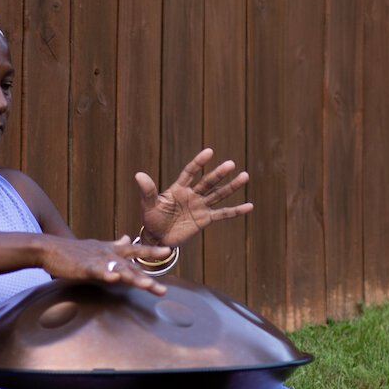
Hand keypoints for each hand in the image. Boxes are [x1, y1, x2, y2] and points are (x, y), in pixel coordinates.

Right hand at [39, 235, 170, 294]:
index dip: (152, 251)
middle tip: (163, 290)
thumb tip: (128, 238)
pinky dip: (106, 274)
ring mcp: (97, 260)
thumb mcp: (98, 246)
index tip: (168, 252)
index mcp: (111, 250)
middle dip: (147, 278)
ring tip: (148, 285)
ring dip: (134, 277)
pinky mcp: (84, 266)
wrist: (50, 248)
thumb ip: (115, 245)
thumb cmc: (73, 251)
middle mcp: (108, 253)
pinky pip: (97, 271)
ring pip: (119, 269)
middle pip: (132, 267)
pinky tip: (114, 279)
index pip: (136, 250)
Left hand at [134, 147, 252, 246]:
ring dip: (231, 187)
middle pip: (208, 182)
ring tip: (245, 176)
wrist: (157, 237)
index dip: (198, 162)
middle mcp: (192, 194)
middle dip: (219, 174)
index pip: (190, 172)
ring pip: (218, 194)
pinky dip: (236, 211)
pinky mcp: (205, 219)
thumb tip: (138, 175)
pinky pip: (222, 214)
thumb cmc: (151, 219)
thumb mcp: (148, 206)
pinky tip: (249, 206)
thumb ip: (147, 191)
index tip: (209, 152)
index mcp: (178, 188)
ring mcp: (200, 206)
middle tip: (231, 164)